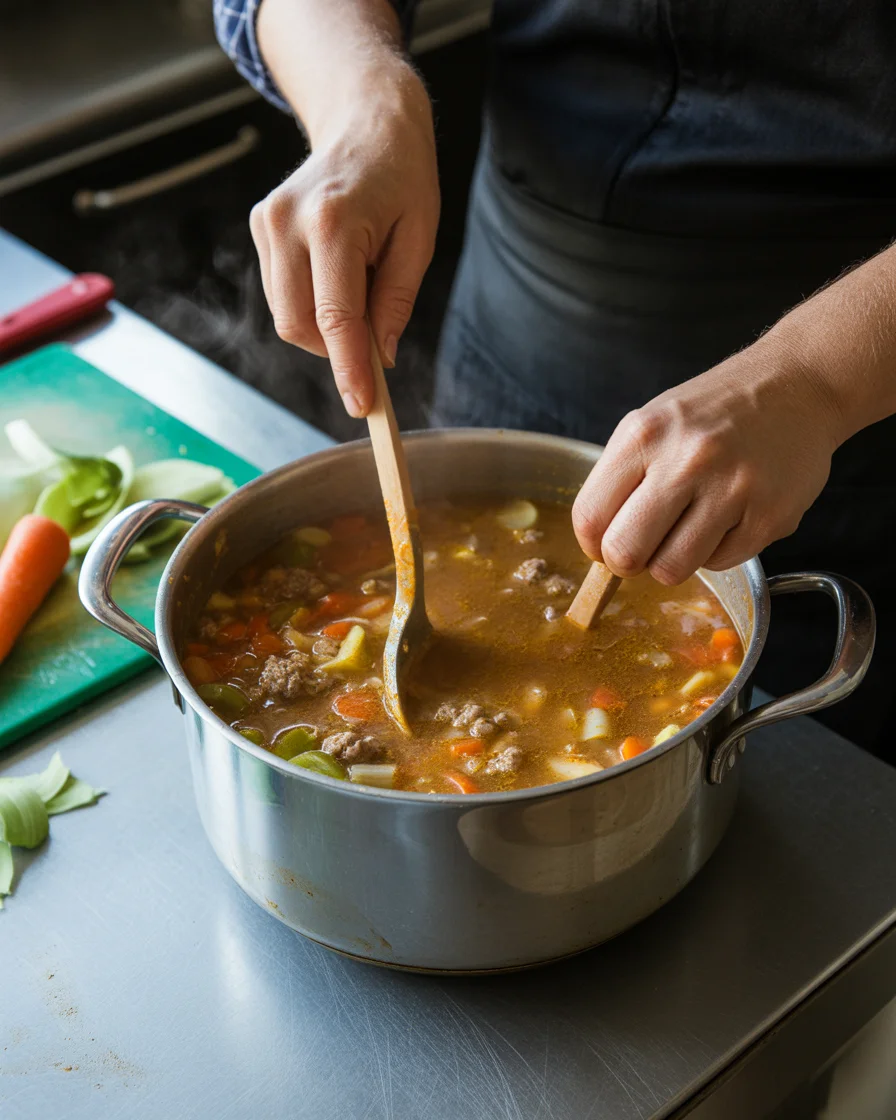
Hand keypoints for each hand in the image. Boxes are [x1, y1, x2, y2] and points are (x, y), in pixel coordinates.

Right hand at [249, 64, 438, 416]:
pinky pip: (282, 295)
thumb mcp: (420, 239)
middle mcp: (288, 222)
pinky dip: (311, 304)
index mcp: (333, 222)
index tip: (362, 406)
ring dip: (324, 327)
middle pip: (300, 326)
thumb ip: (396, 301)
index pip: (336, 317)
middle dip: (337, 350)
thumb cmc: (402, 178)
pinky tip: (337, 273)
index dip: (349, 369)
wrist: (366, 120)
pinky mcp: (259, 226)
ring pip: (286, 316)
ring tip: (360, 285)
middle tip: (375, 338)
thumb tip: (380, 357)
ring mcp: (267, 223)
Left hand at [572, 335, 841, 583]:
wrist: (798, 386)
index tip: (605, 544)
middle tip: (643, 548)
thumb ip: (620, 478)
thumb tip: (599, 544)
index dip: (592, 544)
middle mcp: (687, 460)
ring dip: (672, 561)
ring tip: (687, 531)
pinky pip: (720, 563)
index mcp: (645, 435)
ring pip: (671, 570)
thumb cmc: (716, 411)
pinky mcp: (771, 516)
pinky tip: (728, 517)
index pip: (589, 518)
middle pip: (625, 552)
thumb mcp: (653, 423)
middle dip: (627, 563)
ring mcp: (733, 490)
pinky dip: (717, 551)